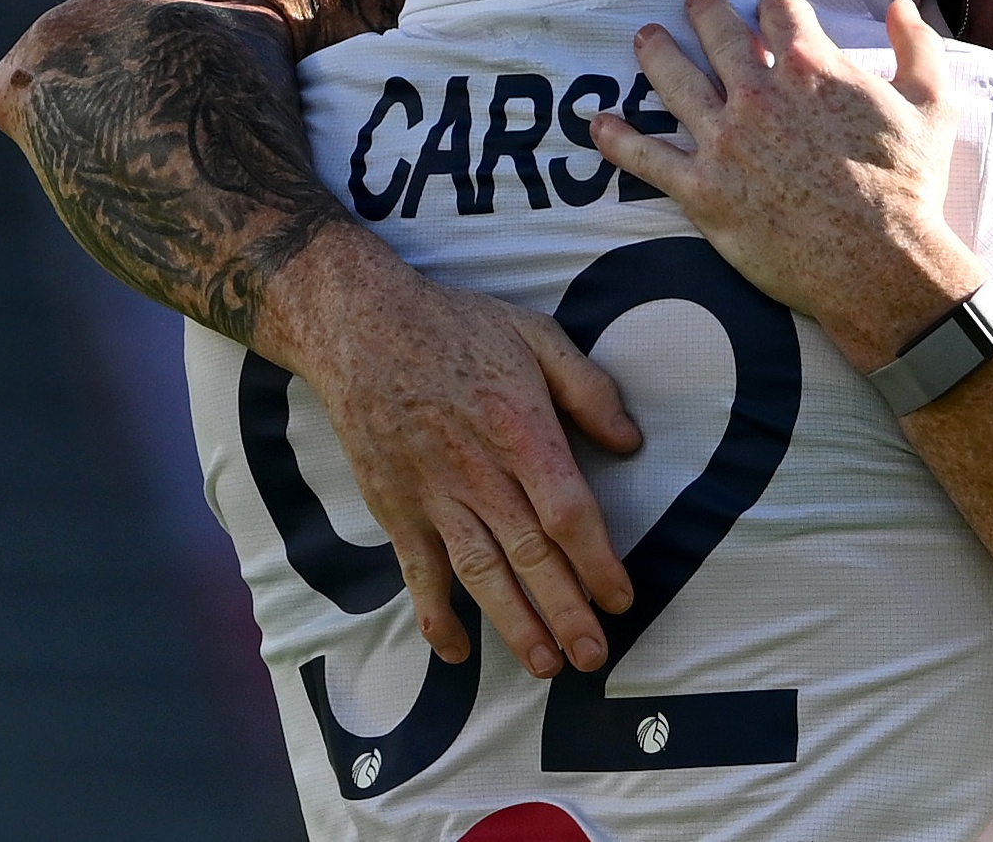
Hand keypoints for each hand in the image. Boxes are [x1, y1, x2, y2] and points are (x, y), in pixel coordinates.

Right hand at [264, 227, 641, 673]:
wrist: (362, 326)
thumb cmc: (457, 327)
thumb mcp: (536, 334)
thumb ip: (588, 389)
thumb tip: (630, 443)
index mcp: (520, 429)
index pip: (567, 511)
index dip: (597, 561)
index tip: (621, 598)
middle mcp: (478, 472)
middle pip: (530, 554)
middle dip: (566, 611)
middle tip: (594, 656)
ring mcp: (432, 494)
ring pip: (480, 572)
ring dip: (514, 623)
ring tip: (546, 667)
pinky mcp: (395, 507)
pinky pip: (417, 572)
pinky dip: (434, 614)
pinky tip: (456, 652)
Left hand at [591, 0, 982, 364]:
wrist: (881, 263)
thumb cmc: (910, 188)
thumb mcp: (932, 106)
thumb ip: (918, 47)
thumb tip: (902, 6)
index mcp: (814, 67)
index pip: (778, 11)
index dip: (772, 5)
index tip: (768, 9)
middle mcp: (760, 94)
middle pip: (717, 31)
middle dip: (702, 9)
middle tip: (693, 2)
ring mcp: (726, 140)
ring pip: (673, 79)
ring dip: (654, 52)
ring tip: (644, 38)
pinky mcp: (703, 189)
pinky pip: (645, 157)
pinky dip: (617, 138)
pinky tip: (598, 123)